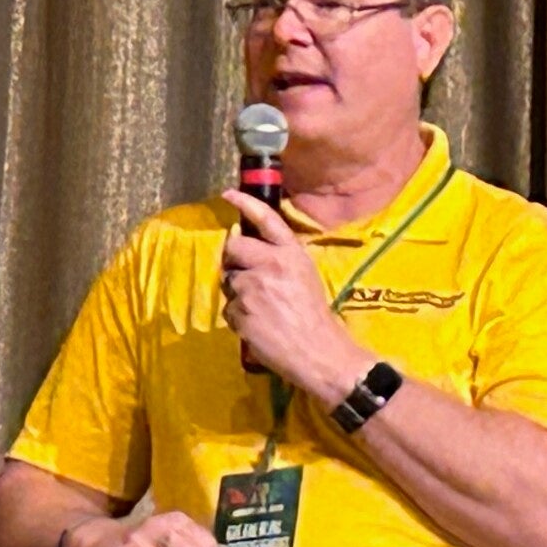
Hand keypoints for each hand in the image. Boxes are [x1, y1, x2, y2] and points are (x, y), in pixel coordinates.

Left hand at [221, 190, 371, 398]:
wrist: (318, 352)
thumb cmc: (315, 315)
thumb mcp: (305, 275)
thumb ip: (279, 259)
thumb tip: (246, 247)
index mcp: (291, 254)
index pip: (266, 219)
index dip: (245, 203)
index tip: (228, 194)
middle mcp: (271, 264)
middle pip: (233, 248)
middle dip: (233, 260)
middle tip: (243, 275)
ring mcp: (254, 288)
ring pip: (229, 281)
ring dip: (238, 294)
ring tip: (260, 309)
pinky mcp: (242, 311)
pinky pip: (229, 309)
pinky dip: (238, 318)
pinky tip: (257, 326)